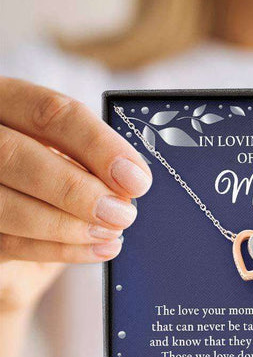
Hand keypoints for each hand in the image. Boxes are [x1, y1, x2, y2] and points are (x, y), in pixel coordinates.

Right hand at [0, 77, 151, 314]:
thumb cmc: (53, 182)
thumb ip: (91, 162)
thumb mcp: (72, 159)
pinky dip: (59, 250)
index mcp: (10, 106)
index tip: (137, 178)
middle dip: (76, 190)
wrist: (21, 230)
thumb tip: (132, 182)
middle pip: (14, 155)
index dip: (98, 145)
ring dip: (67, 225)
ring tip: (110, 233)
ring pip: (5, 203)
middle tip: (123, 214)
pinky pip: (8, 243)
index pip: (50, 113)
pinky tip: (96, 249)